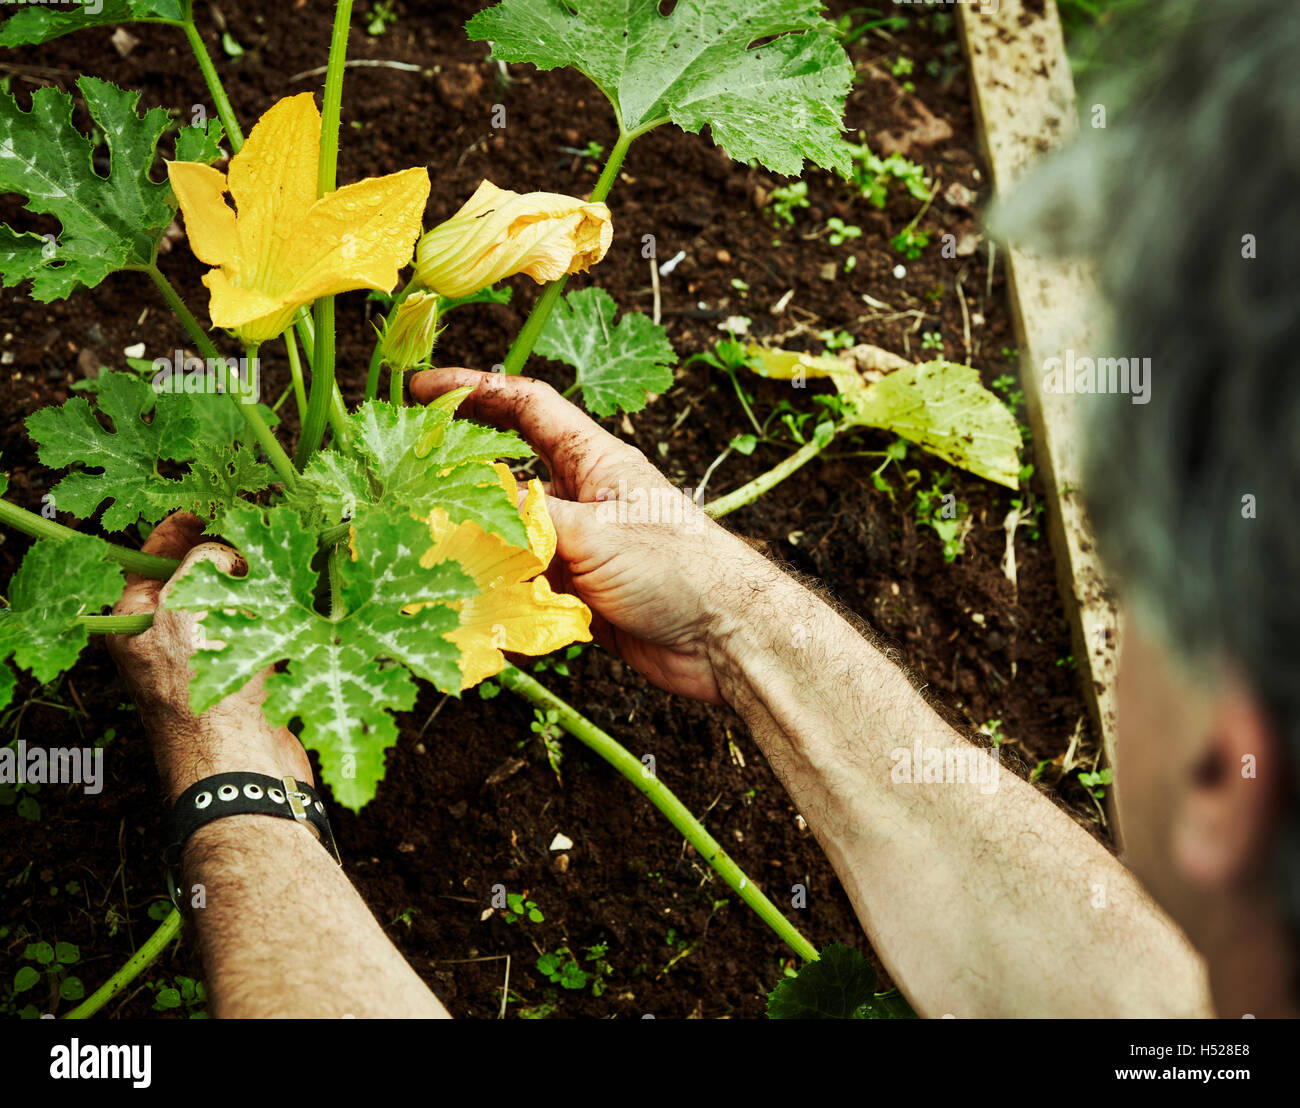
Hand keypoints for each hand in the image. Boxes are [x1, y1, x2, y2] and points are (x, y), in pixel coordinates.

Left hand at [107, 512, 311, 802]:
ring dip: (264, 580)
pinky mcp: (251, 679)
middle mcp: (168, 638)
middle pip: (200, 576)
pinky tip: (309, 597)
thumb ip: (204, 560)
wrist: (243, 769)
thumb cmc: (202, 694)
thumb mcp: (187, 605)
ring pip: (238, 602)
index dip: (183, 525)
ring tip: (292, 554)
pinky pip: (268, 630)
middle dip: (232, 550)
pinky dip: (286, 612)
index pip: (150, 555)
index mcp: (135, 619)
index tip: (216, 503)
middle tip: (263, 525)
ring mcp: (211, 659)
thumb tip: (231, 547)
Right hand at [410, 368, 779, 702]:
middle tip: (402, 475)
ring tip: (421, 546)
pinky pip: (524, 585)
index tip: (422, 387)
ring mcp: (579, 546)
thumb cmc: (676, 566)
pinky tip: (466, 603)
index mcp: (593, 460)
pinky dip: (496, 592)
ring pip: (508, 534)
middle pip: (506, 471)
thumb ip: (531, 517)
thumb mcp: (597, 532)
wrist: (724, 638)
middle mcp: (581, 497)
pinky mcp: (579, 593)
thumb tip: (467, 506)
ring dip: (472, 542)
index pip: (526, 407)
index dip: (474, 389)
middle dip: (458, 471)